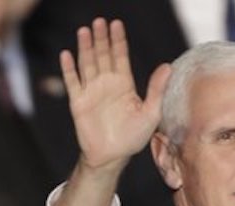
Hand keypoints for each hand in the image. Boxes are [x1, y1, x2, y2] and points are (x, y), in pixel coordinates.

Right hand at [61, 18, 169, 171]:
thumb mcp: (151, 113)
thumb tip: (167, 66)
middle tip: (99, 21)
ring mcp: (91, 91)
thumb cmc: (133, 136)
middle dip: (101, 39)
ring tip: (84, 31)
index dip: (118, 41)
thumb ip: (156, 89)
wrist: (112, 156)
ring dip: (85, 48)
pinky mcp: (78, 102)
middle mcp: (107, 84)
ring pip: (87, 64)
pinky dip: (69, 69)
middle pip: (102, 55)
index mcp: (124, 84)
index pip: (120, 57)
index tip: (116, 24)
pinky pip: (72, 82)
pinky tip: (66, 54)